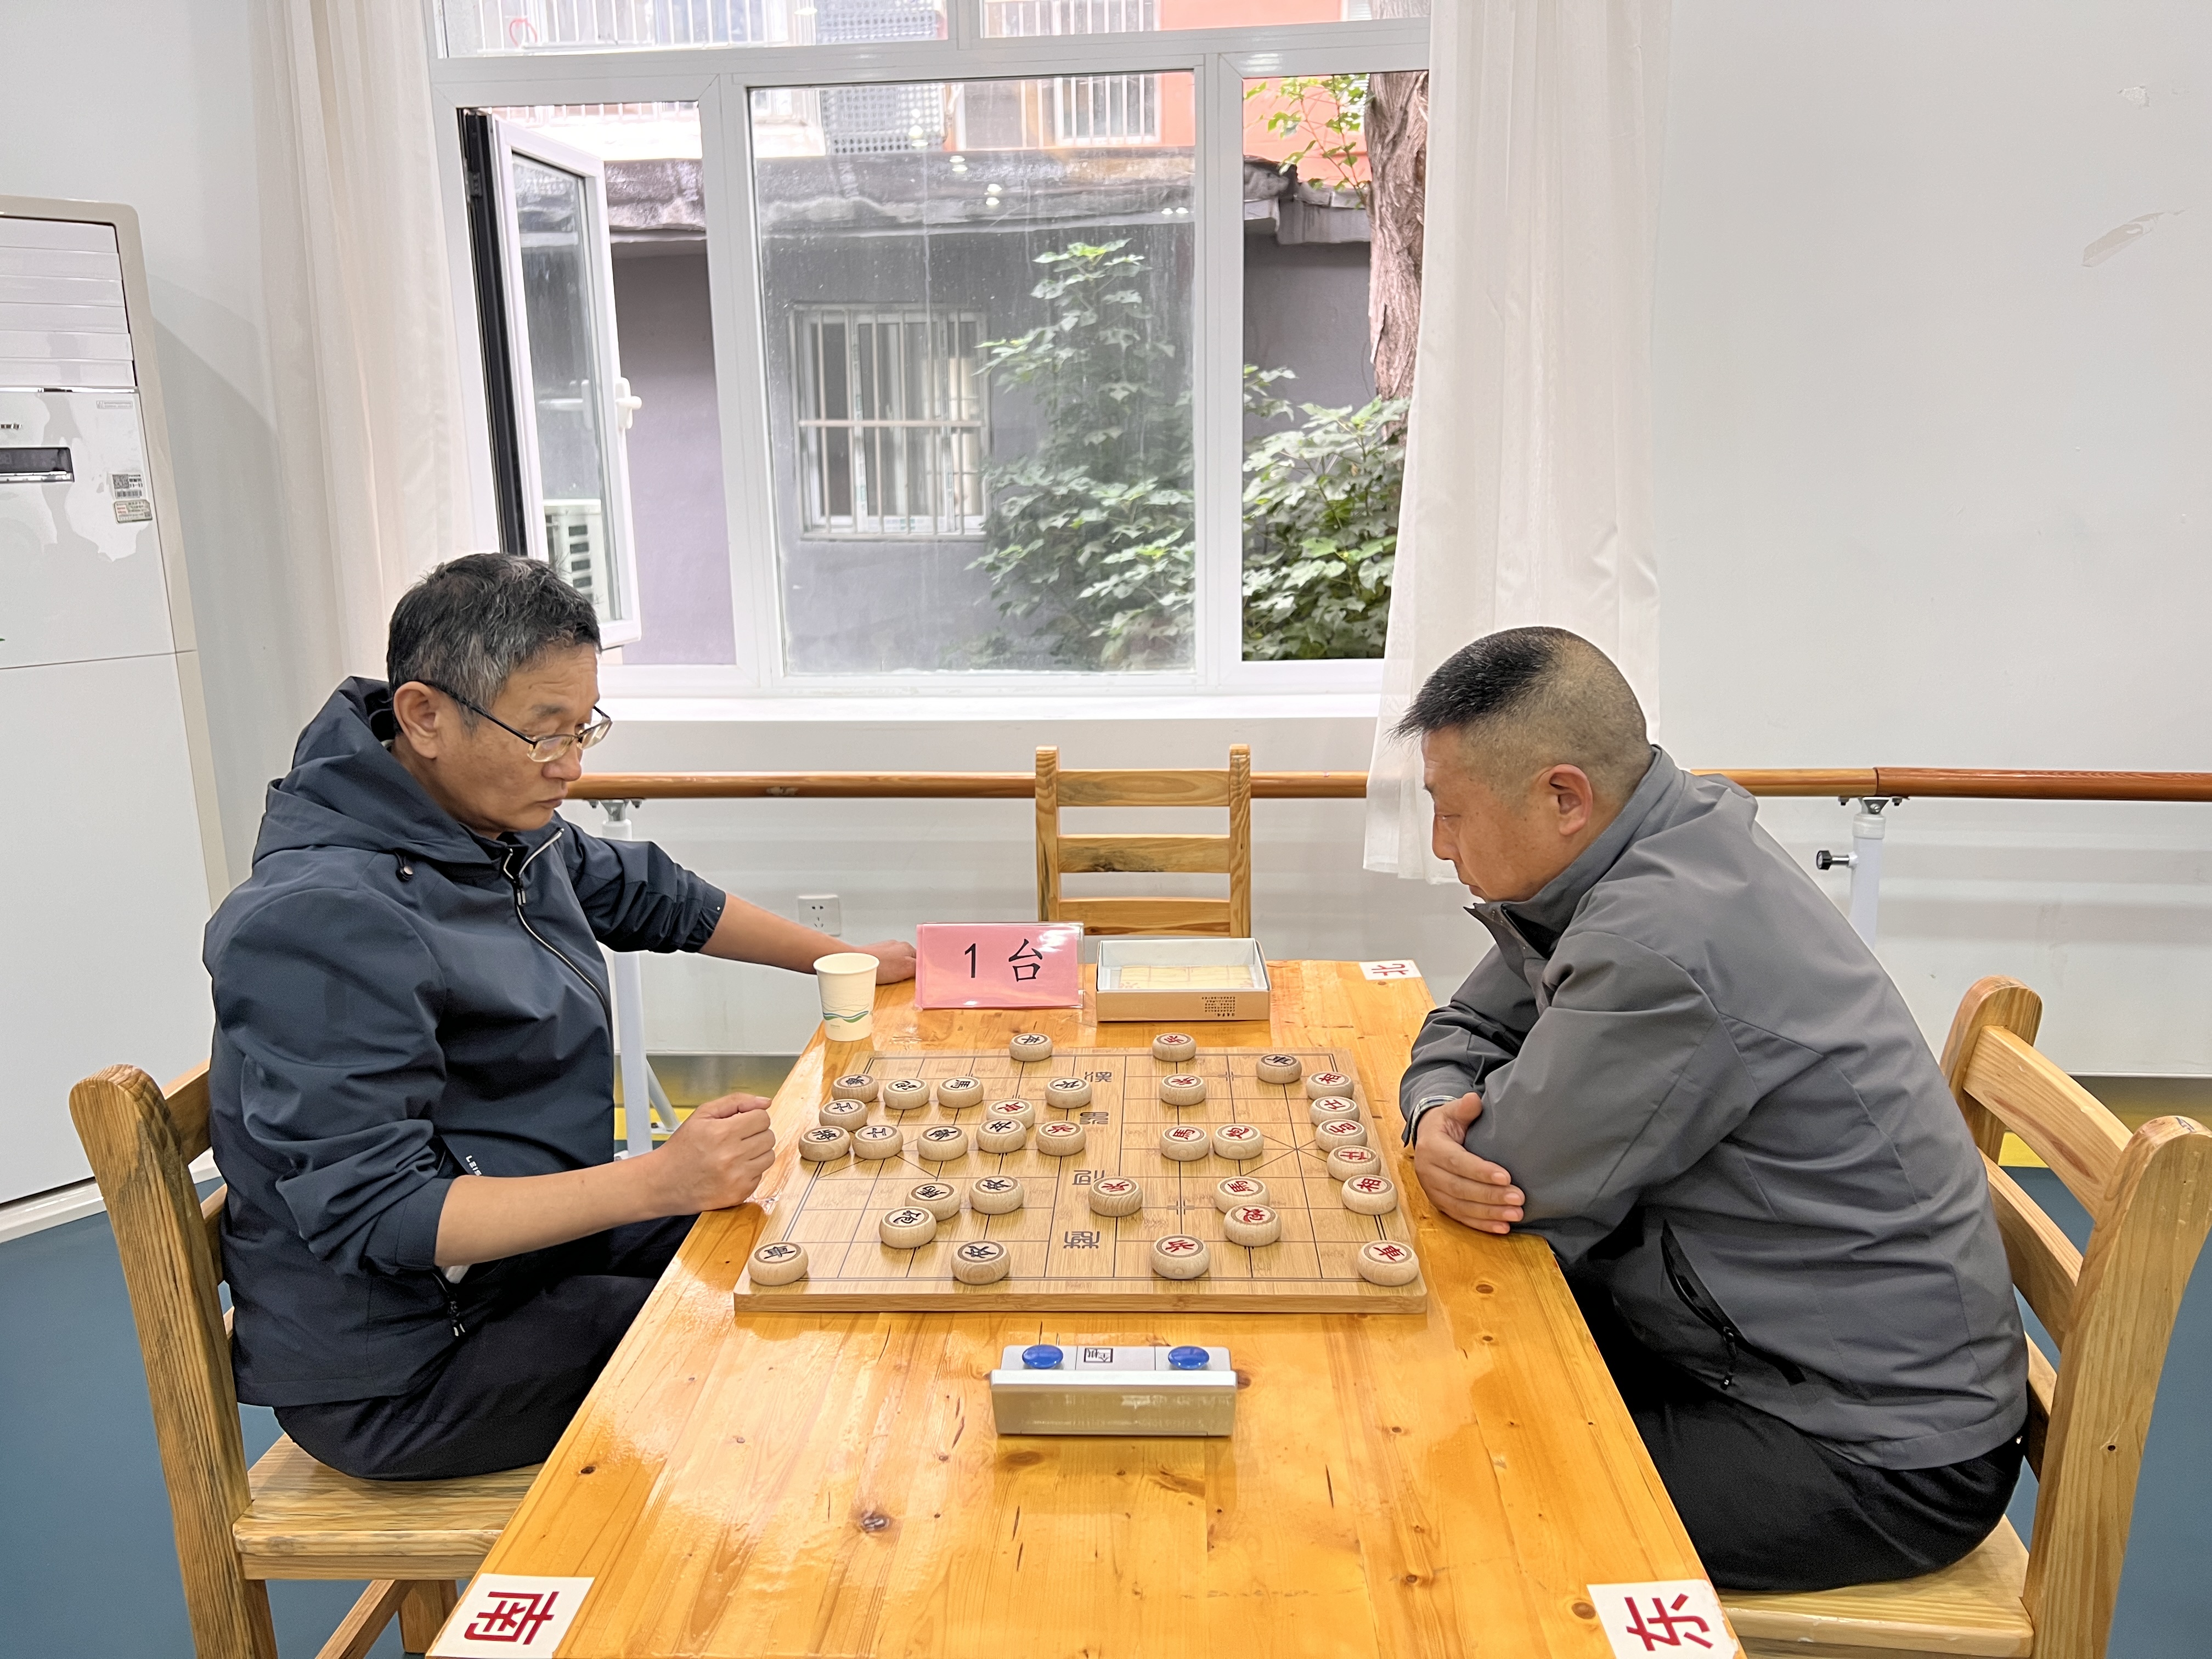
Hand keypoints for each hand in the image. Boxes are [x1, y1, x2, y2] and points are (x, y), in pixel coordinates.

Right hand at [651, 1091, 775, 1212]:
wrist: (664, 1182)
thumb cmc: (682, 1148)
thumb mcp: (702, 1114)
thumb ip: (736, 1102)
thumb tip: (766, 1101)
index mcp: (722, 1133)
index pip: (762, 1118)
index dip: (753, 1118)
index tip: (742, 1123)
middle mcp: (731, 1156)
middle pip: (769, 1137)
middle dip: (755, 1134)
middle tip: (737, 1138)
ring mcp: (737, 1177)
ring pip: (769, 1156)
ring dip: (756, 1152)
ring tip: (735, 1153)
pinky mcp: (739, 1193)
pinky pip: (760, 1176)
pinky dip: (750, 1171)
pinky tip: (732, 1169)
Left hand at [857, 939, 917, 982]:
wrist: (857, 961)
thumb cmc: (881, 965)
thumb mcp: (907, 969)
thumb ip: (919, 968)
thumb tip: (927, 969)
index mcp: (907, 947)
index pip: (921, 959)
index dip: (920, 969)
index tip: (918, 977)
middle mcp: (897, 945)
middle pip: (909, 960)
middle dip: (907, 970)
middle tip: (902, 979)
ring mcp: (885, 948)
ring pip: (896, 961)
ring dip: (895, 970)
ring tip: (889, 976)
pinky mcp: (876, 953)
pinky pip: (885, 962)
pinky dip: (885, 969)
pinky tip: (881, 973)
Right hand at [1412, 1093, 1524, 1233]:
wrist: (1427, 1137)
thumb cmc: (1446, 1123)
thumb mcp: (1452, 1111)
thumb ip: (1464, 1107)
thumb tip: (1474, 1100)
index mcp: (1431, 1147)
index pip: (1457, 1162)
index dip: (1481, 1171)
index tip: (1506, 1177)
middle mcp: (1428, 1172)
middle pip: (1461, 1188)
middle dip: (1491, 1196)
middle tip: (1519, 1199)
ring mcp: (1432, 1191)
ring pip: (1461, 1206)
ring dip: (1489, 1213)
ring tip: (1515, 1215)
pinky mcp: (1439, 1204)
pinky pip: (1460, 1217)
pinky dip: (1481, 1224)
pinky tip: (1502, 1228)